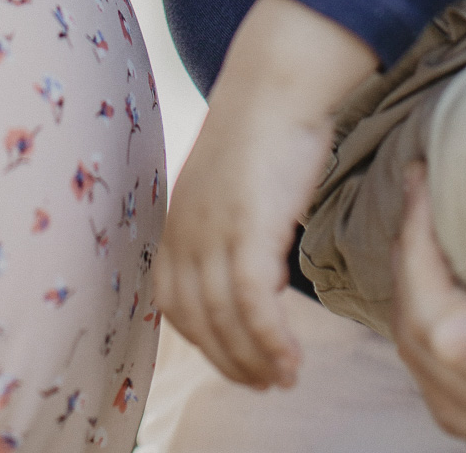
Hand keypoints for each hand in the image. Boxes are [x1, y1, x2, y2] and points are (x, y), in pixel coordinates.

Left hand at [155, 0, 374, 386]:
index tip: (236, 360)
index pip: (173, 304)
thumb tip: (253, 274)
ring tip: (285, 377)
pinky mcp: (248, 227)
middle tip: (266, 382)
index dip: (204, 342)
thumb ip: (227, 227)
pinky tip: (292, 358)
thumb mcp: (229, 184)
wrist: (277, 83)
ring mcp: (213, 230)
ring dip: (255, 360)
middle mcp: (185, 230)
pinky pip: (254, 305)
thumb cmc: (264, 128)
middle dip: (231, 362)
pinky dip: (271, 341)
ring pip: (225, 321)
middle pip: (197, 322)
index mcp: (176, 220)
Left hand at [392, 167, 465, 451]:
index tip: (422, 176)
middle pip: (423, 346)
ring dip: (416, 297)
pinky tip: (446, 292)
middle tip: (418, 193)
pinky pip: (452, 400)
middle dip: (409, 261)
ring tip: (425, 231)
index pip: (435, 320)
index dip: (416, 242)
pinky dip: (435, 342)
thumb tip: (448, 340)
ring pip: (431, 377)